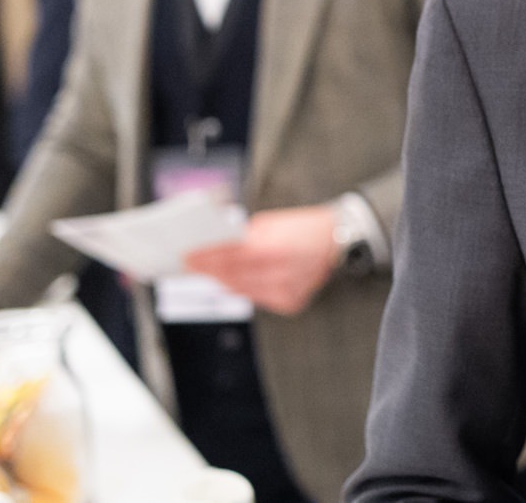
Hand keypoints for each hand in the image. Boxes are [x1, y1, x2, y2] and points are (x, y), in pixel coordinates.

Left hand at [184, 205, 339, 315]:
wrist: (338, 240)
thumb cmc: (304, 227)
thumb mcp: (272, 222)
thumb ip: (245, 237)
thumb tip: (217, 247)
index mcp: (273, 249)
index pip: (228, 258)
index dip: (204, 258)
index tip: (187, 257)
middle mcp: (279, 274)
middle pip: (232, 277)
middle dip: (209, 271)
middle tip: (190, 266)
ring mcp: (286, 292)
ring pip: (243, 291)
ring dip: (223, 281)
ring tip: (207, 273)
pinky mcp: (291, 303)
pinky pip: (259, 298)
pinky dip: (245, 288)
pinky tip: (233, 281)